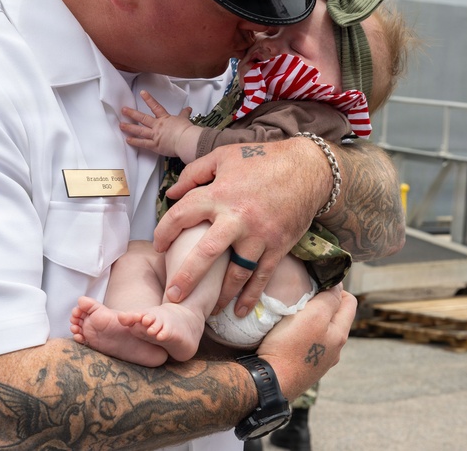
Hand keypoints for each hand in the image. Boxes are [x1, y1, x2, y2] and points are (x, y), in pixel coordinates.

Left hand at [121, 90, 194, 158]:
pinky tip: (128, 140)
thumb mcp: (185, 119)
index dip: (148, 99)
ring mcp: (155, 135)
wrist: (186, 140)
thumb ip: (184, 114)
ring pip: (140, 130)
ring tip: (121, 125)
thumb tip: (188, 109)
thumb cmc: (186, 130)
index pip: (155, 106)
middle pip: (143, 118)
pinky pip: (143, 143)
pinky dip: (135, 142)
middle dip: (132, 113)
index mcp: (165, 118)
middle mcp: (158, 126)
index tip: (142, 93)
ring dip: (129, 127)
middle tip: (123, 110)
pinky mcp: (155, 145)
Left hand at [154, 137, 326, 315]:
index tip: (158, 246)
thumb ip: (193, 174)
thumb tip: (171, 194)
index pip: (182, 215)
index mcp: (219, 194)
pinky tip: (238, 310)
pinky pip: (262, 276)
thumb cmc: (262, 159)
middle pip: (206, 253)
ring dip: (220, 294)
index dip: (164, 231)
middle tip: (173, 295)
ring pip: (235, 273)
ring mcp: (259, 235)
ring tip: (206, 309)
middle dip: (187, 277)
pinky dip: (250, 296)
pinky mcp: (278, 246)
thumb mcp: (223, 156)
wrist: (308, 168)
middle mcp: (237, 218)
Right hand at [257, 285, 355, 398]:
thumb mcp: (313, 315)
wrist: (271, 382)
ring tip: (294, 314)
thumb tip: (337, 286)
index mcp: (340, 334)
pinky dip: (303, 334)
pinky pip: (309, 344)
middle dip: (323, 303)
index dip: (336, 287)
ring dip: (312, 319)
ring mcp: (321, 361)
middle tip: (303, 296)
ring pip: (322, 331)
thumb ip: (328, 299)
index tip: (317, 283)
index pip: (350, 302)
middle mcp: (335, 349)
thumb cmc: (291, 347)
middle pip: (336, 317)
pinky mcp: (306, 367)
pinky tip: (288, 334)